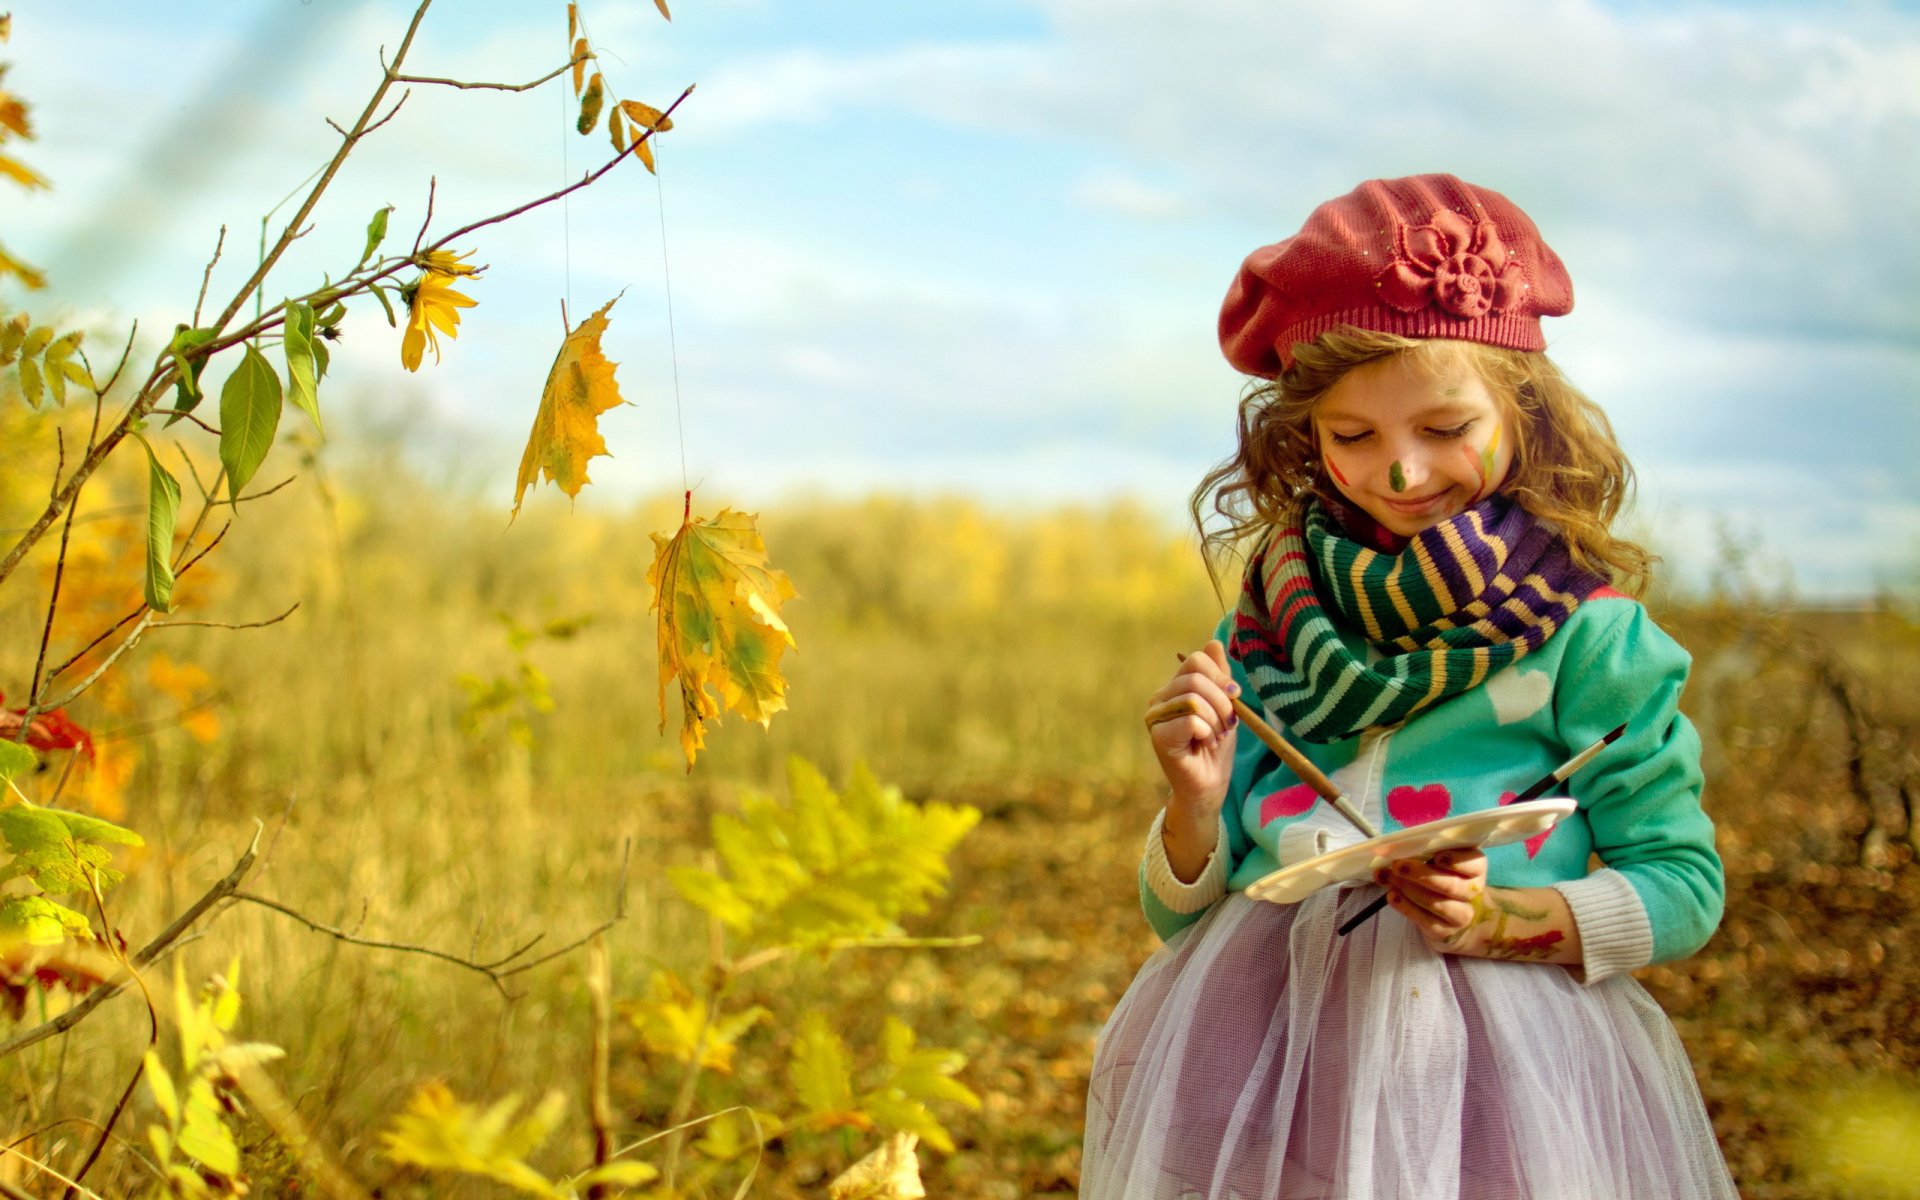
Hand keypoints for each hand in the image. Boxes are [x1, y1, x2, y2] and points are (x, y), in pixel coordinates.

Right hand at [1146, 640, 1239, 812]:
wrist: (1210, 784)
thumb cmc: (1216, 746)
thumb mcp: (1224, 705)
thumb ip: (1218, 676)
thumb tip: (1213, 642)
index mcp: (1173, 686)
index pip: (1196, 660)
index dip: (1221, 677)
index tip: (1234, 698)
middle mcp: (1159, 698)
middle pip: (1196, 678)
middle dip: (1222, 703)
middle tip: (1226, 725)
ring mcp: (1155, 717)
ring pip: (1194, 698)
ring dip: (1215, 721)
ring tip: (1214, 737)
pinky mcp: (1158, 737)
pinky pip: (1191, 720)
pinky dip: (1206, 732)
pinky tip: (1203, 744)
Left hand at [1375, 848, 1488, 952]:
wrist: (1454, 918)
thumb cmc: (1443, 879)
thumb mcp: (1441, 864)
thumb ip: (1425, 854)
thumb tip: (1394, 848)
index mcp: (1475, 870)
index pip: (1474, 864)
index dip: (1457, 861)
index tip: (1437, 857)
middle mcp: (1472, 892)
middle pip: (1451, 885)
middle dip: (1422, 874)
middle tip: (1397, 865)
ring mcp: (1460, 915)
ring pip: (1436, 903)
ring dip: (1408, 889)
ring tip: (1389, 878)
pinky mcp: (1444, 931)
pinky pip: (1424, 920)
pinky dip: (1406, 906)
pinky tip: (1392, 896)